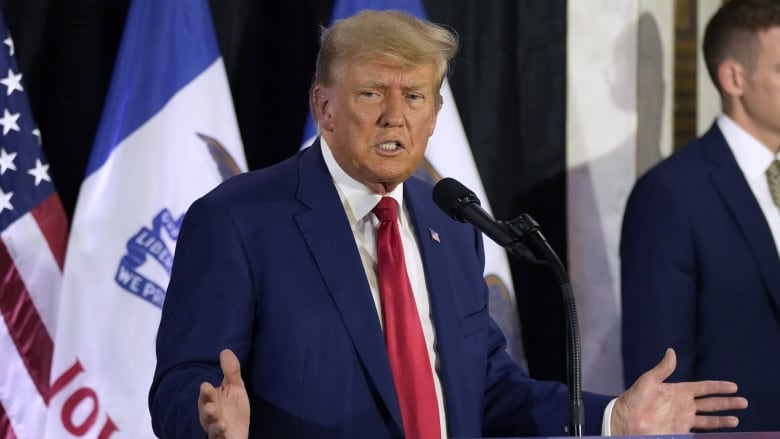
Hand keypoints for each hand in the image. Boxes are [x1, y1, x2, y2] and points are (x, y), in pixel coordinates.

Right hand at [198, 349, 250, 438]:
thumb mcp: (235, 388)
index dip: (207, 391)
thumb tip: (225, 350)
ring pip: (211, 426)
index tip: (206, 386)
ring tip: (221, 423)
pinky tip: (224, 429)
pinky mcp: (221, 438)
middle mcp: (210, 414)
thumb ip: (230, 371)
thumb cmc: (233, 408)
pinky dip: (221, 434)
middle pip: (206, 411)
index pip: (207, 394)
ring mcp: (215, 427)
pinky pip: (218, 437)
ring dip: (214, 425)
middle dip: (207, 409)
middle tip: (210, 407)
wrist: (238, 432)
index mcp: (212, 400)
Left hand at [611, 348, 747, 434]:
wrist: (625, 420)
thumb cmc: (634, 398)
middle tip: (743, 402)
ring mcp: (682, 419)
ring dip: (722, 420)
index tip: (733, 386)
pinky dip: (712, 432)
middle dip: (727, 403)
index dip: (718, 387)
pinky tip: (722, 433)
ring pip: (708, 420)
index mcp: (678, 391)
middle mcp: (683, 405)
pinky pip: (700, 432)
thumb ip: (663, 368)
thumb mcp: (649, 380)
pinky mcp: (679, 432)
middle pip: (711, 404)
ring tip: (736, 420)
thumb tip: (671, 351)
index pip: (703, 388)